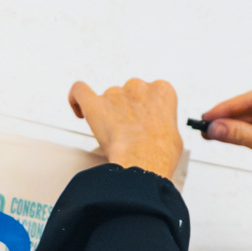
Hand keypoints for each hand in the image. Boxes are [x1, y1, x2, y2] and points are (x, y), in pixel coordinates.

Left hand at [68, 78, 183, 176]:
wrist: (143, 163)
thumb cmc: (160, 154)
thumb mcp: (174, 137)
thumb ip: (163, 124)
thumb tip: (158, 132)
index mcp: (162, 91)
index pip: (153, 92)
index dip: (147, 108)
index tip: (145, 120)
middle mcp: (139, 87)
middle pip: (129, 93)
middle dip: (128, 110)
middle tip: (129, 131)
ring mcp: (115, 93)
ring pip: (108, 98)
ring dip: (108, 113)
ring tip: (112, 136)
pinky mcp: (94, 103)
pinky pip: (79, 91)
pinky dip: (77, 99)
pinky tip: (80, 110)